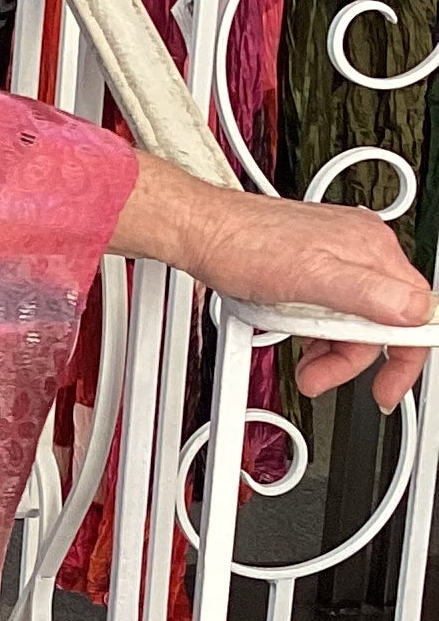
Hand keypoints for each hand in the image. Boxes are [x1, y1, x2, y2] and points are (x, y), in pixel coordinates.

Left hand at [113, 153, 434, 411]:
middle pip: (382, 322)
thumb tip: (414, 311)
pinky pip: (332, 307)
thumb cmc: (243, 247)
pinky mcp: (316, 262)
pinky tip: (294, 333)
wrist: (203, 231)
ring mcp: (340, 255)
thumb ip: (367, 296)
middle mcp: (364, 250)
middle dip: (349, 358)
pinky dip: (316, 329)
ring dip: (330, 348)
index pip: (419, 314)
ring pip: (355, 319)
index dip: (404, 358)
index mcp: (373, 251)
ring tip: (301, 358)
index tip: (385, 388)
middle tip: (315, 376)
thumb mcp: (309, 278)